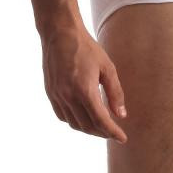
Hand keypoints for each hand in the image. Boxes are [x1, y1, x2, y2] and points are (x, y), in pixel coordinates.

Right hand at [41, 27, 127, 141]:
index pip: (100, 120)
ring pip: (74, 124)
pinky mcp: (50, 93)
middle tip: (113, 132)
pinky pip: (62, 116)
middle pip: (87, 126)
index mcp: (84, 90)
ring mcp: (57, 96)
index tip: (122, 138)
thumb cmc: (87, 48)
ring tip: (100, 126)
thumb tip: (121, 115)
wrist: (60, 34)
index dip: (112, 132)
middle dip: (102, 132)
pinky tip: (83, 117)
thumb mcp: (107, 67)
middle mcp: (68, 96)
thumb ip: (115, 92)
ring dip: (88, 129)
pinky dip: (74, 121)